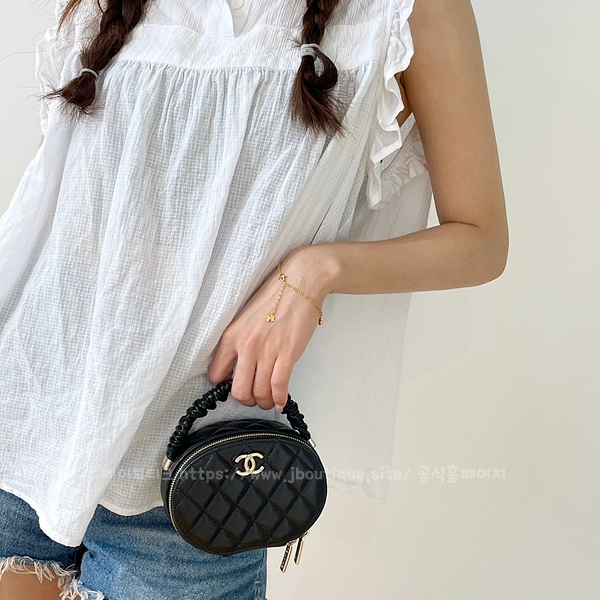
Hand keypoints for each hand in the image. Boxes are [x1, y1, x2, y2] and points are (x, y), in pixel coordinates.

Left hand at [207, 247, 334, 411]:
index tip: (234, 386)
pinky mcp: (287, 354)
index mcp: (231, 336)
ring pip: (259, 392)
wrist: (300, 282)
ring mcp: (267, 352)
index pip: (216, 374)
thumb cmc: (276, 296)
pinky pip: (279, 386)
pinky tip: (280, 401)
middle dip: (247, 400)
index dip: (225, 386)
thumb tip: (240, 365)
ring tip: (268, 401)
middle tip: (254, 398)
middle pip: (239, 391)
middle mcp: (246, 346)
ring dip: (264, 402)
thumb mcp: (245, 317)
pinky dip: (279, 399)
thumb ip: (239, 340)